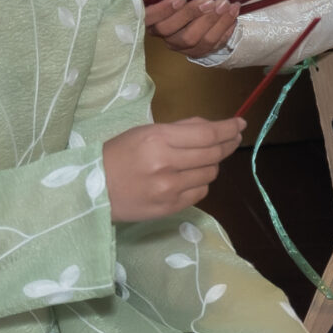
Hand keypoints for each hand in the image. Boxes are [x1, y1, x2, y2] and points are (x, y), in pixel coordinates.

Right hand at [103, 117, 241, 221]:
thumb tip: (214, 126)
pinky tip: (189, 178)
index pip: (207, 133)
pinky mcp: (170, 207)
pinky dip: (200, 182)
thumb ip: (181, 129)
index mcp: (158, 140)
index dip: (229, 128)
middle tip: (233, 138)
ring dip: (211, 164)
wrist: (91, 190)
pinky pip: (200, 192)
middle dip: (228, 144)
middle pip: (214, 154)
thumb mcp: (144, 132)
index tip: (240, 124)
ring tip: (201, 159)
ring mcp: (169, 188)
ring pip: (210, 174)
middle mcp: (167, 164)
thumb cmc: (117, 155)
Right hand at [145, 0, 240, 57]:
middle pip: (171, 30)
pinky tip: (233, 15)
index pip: (148, 17)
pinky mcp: (198, 52)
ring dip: (213, 22)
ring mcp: (181, 46)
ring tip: (227, 5)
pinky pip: (212, 45)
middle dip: (192, 14)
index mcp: (153, 15)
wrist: (210, 1)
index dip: (163, 10)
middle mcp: (163, 34)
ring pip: (194, 40)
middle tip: (211, 1)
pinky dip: (224, 29)